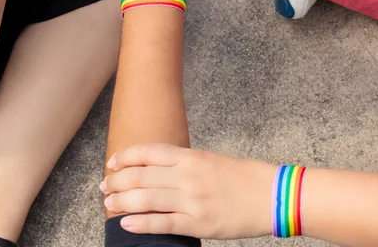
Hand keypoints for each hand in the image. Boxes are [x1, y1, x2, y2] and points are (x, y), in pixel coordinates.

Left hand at [101, 144, 275, 239]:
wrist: (273, 195)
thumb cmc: (246, 177)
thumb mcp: (214, 161)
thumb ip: (187, 164)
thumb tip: (159, 170)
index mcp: (193, 157)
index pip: (149, 152)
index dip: (125, 157)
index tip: (112, 163)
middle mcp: (189, 176)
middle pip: (141, 176)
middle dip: (116, 181)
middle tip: (104, 186)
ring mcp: (193, 200)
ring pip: (146, 199)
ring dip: (121, 201)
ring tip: (109, 203)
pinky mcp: (199, 224)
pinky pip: (162, 224)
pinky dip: (140, 224)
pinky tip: (125, 223)